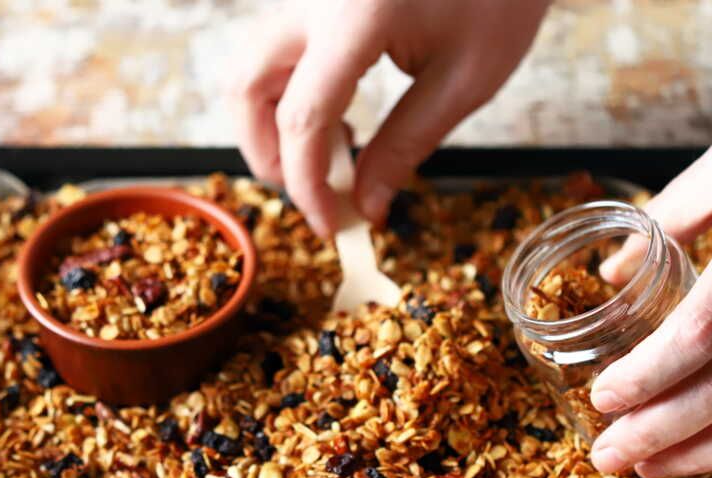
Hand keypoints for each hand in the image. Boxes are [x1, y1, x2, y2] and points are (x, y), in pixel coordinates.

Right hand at [228, 0, 548, 236]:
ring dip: (271, 122)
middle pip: (246, 87)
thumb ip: (405, 146)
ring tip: (332, 152)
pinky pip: (275, 48)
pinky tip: (336, 113)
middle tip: (312, 191)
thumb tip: (366, 206)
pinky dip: (288, 92)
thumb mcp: (465, 80)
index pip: (302, 117)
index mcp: (355, 15)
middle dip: (267, 152)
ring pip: (249, 66)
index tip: (328, 223)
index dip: (306, 183)